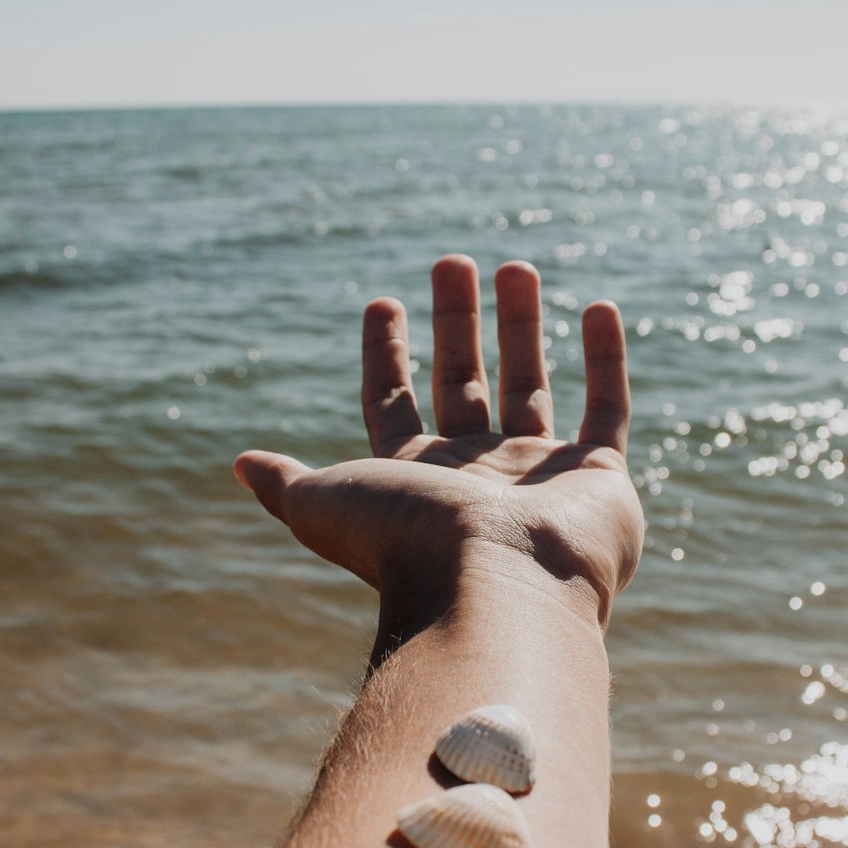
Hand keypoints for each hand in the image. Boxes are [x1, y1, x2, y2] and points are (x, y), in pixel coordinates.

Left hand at [235, 256, 643, 632]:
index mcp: (414, 481)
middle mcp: (476, 478)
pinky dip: (606, 359)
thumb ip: (287, 483)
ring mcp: (539, 477)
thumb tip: (239, 463)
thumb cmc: (407, 543)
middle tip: (450, 261)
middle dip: (455, 323)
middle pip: (463, 384)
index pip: (394, 404)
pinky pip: (608, 409)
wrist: (499, 586)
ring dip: (520, 326)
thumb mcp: (324, 505)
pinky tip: (599, 308)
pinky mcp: (600, 479)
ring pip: (530, 386)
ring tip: (515, 265)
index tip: (383, 303)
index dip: (387, 354)